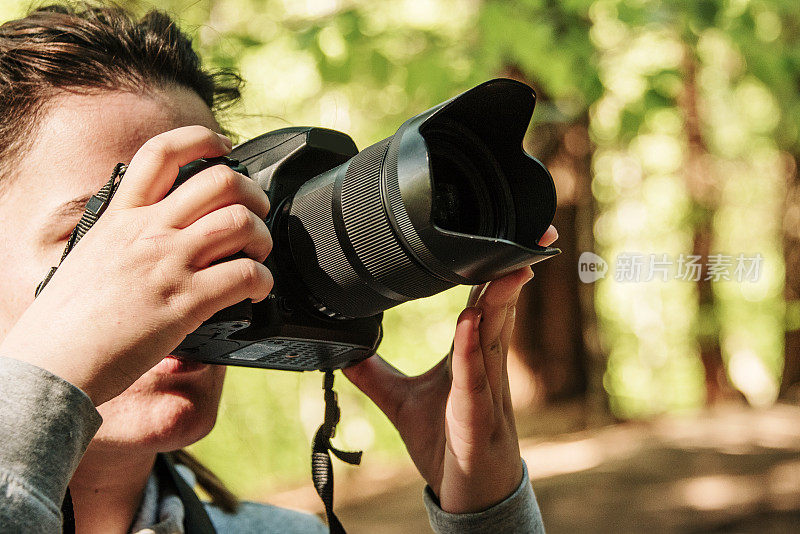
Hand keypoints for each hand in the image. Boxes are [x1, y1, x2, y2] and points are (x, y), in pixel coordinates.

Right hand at [0, 126, 272, 404]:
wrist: (51, 364)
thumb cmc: (65, 320)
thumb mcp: (89, 256)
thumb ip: (124, 236)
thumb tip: (150, 233)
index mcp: (121, 217)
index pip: (161, 153)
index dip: (201, 140)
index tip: (223, 147)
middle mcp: (147, 232)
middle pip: (220, 182)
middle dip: (252, 194)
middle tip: (255, 213)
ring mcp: (168, 264)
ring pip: (240, 222)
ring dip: (261, 236)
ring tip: (256, 254)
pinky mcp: (186, 302)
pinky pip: (246, 274)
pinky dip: (263, 280)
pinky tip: (255, 291)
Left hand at [344, 225, 557, 512]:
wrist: (468, 494)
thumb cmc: (448, 444)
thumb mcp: (402, 402)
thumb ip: (375, 374)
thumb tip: (345, 351)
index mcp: (470, 356)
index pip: (480, 303)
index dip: (489, 269)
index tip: (493, 234)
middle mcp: (483, 366)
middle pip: (496, 309)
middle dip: (508, 270)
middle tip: (518, 232)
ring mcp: (484, 392)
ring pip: (494, 337)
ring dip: (498, 300)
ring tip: (504, 266)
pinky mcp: (476, 420)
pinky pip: (475, 380)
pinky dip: (471, 351)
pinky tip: (469, 323)